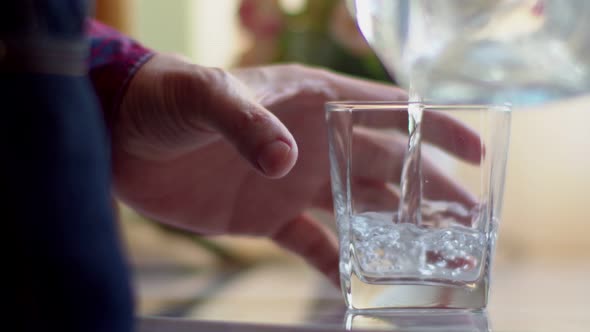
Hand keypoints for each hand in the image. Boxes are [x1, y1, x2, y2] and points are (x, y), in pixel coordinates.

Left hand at [112, 54, 480, 283]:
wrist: (124, 136)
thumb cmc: (166, 98)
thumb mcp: (208, 96)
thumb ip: (248, 123)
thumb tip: (287, 165)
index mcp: (314, 103)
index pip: (390, 110)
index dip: (436, 127)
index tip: (477, 149)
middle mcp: (315, 142)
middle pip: (390, 166)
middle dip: (432, 190)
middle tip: (472, 218)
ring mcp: (295, 180)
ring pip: (361, 207)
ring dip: (397, 229)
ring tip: (434, 253)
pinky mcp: (268, 215)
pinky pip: (314, 242)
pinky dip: (337, 261)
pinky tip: (360, 280)